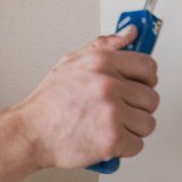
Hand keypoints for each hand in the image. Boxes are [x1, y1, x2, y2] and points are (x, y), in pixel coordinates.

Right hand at [15, 26, 159, 169]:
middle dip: (136, 108)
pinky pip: (137, 145)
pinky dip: (124, 148)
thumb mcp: (71, 62)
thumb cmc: (49, 102)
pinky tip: (107, 140)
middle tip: (116, 111)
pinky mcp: (113, 138)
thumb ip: (104, 46)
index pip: (148, 66)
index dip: (147, 79)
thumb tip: (129, 33)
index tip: (140, 85)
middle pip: (151, 98)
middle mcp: (109, 85)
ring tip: (109, 126)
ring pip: (147, 123)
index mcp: (102, 62)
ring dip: (131, 129)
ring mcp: (112, 112)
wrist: (31, 132)